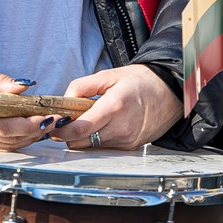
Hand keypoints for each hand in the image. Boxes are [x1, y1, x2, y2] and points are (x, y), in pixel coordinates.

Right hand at [0, 59, 47, 150]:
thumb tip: (25, 86)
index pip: (6, 127)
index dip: (30, 125)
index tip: (49, 115)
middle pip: (8, 140)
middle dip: (33, 133)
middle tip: (54, 120)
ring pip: (2, 147)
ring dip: (25, 140)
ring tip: (44, 126)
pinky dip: (10, 141)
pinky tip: (24, 130)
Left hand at [48, 64, 181, 151]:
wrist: (170, 92)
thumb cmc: (141, 81)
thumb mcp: (109, 75)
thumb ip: (82, 86)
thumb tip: (64, 100)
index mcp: (115, 106)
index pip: (81, 129)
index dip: (62, 130)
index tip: (52, 125)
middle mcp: (121, 127)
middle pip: (81, 142)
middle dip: (69, 134)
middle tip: (66, 120)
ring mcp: (126, 140)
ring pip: (91, 147)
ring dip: (84, 136)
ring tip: (89, 118)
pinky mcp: (130, 147)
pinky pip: (104, 147)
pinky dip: (97, 138)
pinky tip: (104, 124)